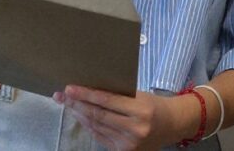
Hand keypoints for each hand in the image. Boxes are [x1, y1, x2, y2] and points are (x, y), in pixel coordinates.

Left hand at [54, 86, 181, 149]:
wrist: (172, 125)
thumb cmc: (154, 105)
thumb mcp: (139, 95)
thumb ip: (117, 95)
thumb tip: (88, 89)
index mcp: (141, 111)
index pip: (107, 101)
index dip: (86, 95)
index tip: (69, 88)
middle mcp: (135, 130)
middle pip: (98, 116)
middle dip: (77, 105)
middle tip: (62, 95)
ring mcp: (129, 145)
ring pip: (96, 127)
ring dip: (79, 115)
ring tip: (68, 104)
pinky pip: (100, 137)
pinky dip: (88, 126)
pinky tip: (80, 116)